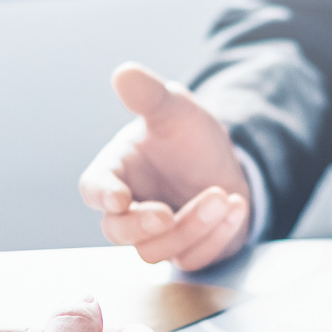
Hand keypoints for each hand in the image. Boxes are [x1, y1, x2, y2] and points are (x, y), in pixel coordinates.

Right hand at [79, 63, 251, 270]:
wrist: (227, 164)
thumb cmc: (188, 137)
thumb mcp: (176, 110)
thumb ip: (150, 96)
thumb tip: (124, 73)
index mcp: (116, 173)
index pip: (94, 189)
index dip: (103, 195)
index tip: (118, 198)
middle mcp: (129, 209)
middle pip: (118, 233)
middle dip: (144, 225)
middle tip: (167, 214)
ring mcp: (156, 236)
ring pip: (158, 250)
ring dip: (193, 227)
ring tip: (224, 196)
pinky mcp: (185, 252)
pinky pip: (193, 259)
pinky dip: (218, 236)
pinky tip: (237, 207)